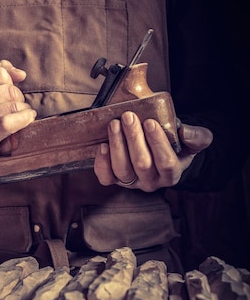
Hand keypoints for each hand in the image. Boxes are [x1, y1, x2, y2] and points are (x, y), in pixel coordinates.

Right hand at [0, 60, 35, 160]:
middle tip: (16, 105)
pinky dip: (24, 119)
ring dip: (24, 109)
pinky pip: (9, 123)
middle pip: (9, 91)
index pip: (0, 73)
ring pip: (13, 106)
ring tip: (20, 114)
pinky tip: (28, 118)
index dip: (10, 81)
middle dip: (18, 97)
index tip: (8, 90)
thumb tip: (21, 74)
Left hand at [94, 111, 212, 190]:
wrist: (162, 150)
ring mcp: (132, 182)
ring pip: (122, 169)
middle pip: (142, 164)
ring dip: (117, 145)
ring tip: (115, 124)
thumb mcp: (193, 139)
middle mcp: (151, 182)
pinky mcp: (115, 179)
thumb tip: (185, 132)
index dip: (158, 143)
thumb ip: (196, 136)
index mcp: (172, 174)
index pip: (166, 163)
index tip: (151, 122)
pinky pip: (106, 177)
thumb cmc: (176, 144)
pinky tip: (102, 145)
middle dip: (134, 139)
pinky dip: (102, 163)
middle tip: (128, 117)